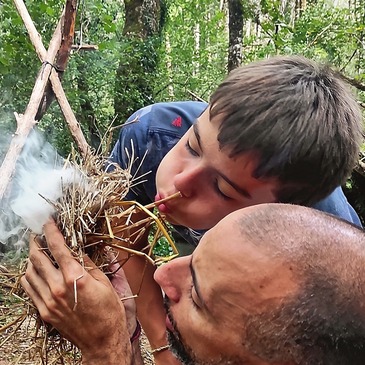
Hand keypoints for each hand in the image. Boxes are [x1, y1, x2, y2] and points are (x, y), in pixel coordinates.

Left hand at [21, 220, 131, 364]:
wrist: (102, 340)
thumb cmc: (109, 311)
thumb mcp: (104, 282)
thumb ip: (88, 264)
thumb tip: (78, 249)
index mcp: (75, 278)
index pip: (58, 247)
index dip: (51, 231)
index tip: (48, 222)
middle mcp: (58, 288)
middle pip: (37, 258)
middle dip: (36, 242)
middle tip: (39, 234)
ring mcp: (48, 301)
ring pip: (29, 273)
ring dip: (32, 259)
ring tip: (38, 252)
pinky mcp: (45, 312)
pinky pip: (29, 289)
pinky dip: (30, 276)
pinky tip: (38, 272)